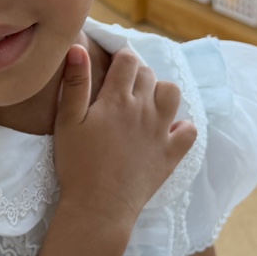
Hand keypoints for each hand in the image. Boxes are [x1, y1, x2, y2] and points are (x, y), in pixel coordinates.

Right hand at [54, 46, 196, 231]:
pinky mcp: (171, 153)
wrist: (99, 207)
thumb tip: (78, 48)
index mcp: (117, 100)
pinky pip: (189, 130)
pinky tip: (166, 130)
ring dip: (161, 92)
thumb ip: (74, 84)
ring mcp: (160, 131)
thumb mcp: (67, 123)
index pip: (128, 60)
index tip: (114, 64)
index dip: (122, 57)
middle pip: (149, 74)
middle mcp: (143, 110)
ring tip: (145, 104)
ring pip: (173, 94)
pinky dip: (181, 126)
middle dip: (137, 74)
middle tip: (122, 89)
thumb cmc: (77, 165)